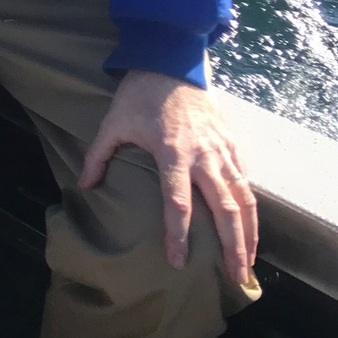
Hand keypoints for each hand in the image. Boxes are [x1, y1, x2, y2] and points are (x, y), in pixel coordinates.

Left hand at [80, 70, 257, 285]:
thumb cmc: (139, 94)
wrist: (171, 61)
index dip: (178, 235)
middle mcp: (203, 156)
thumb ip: (98, 156)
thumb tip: (85, 186)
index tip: (177, 261)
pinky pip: (246, 179)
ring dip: (249, 232)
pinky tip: (253, 227)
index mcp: (172, 153)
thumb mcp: (113, 123)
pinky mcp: (232, 142)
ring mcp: (222, 149)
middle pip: (224, 209)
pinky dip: (252, 206)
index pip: (177, 204)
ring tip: (249, 261)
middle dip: (231, 246)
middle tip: (235, 276)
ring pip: (243, 198)